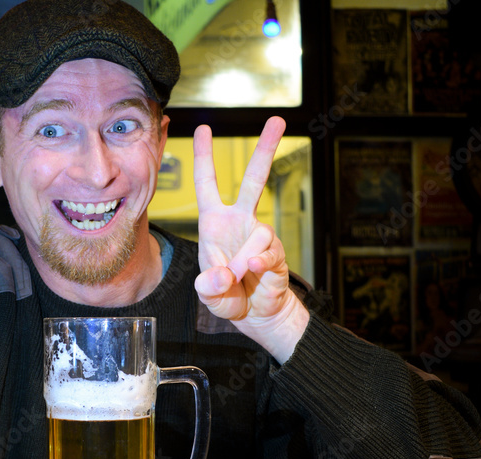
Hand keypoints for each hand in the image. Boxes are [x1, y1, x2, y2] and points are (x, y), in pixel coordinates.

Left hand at [192, 117, 308, 361]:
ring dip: (241, 260)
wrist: (255, 315)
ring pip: (257, 233)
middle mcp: (239, 221)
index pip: (207, 183)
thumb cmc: (227, 295)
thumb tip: (222, 275)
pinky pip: (268, 252)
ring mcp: (260, 235)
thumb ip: (208, 286)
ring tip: (236, 278)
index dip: (203, 156)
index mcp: (214, 222)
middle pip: (254, 179)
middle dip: (266, 149)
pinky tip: (251, 269)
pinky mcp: (276, 252)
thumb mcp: (208, 292)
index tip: (202, 128)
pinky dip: (259, 263)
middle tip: (278, 120)